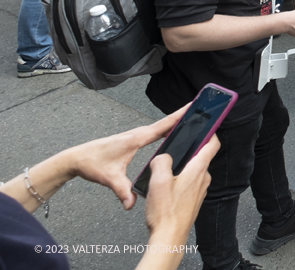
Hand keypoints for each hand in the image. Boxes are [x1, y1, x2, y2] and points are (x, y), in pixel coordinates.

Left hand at [66, 107, 192, 209]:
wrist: (76, 158)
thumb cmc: (92, 163)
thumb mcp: (109, 178)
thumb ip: (122, 191)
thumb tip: (132, 204)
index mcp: (136, 138)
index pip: (164, 125)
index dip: (179, 116)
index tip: (194, 106)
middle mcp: (138, 134)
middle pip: (166, 123)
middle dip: (184, 115)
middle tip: (201, 110)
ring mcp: (136, 136)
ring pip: (161, 127)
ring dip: (176, 122)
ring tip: (191, 119)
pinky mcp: (133, 140)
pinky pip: (155, 132)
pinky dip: (166, 129)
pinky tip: (171, 134)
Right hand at [143, 135, 217, 249]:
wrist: (169, 236)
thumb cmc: (166, 212)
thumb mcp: (158, 180)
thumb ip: (162, 161)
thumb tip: (163, 157)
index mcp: (198, 170)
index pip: (212, 144)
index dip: (211, 132)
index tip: (208, 124)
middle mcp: (203, 179)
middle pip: (200, 157)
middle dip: (188, 152)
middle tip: (175, 150)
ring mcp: (200, 190)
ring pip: (193, 172)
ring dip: (182, 169)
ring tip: (164, 173)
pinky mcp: (193, 200)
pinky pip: (189, 184)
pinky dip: (180, 182)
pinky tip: (166, 189)